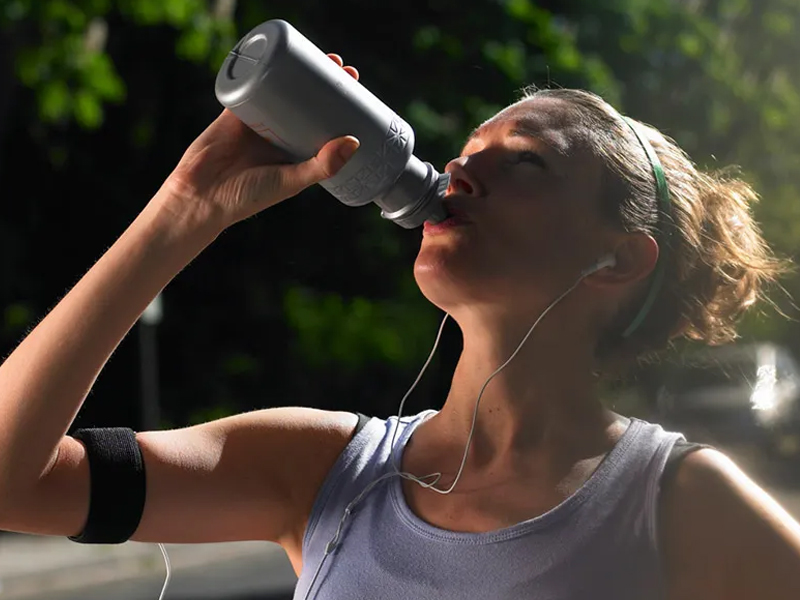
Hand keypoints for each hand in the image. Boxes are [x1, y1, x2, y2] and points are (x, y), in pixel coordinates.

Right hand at [163, 54, 360, 229]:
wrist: (202, 196)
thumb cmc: (248, 197)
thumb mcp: (291, 182)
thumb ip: (322, 165)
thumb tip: (353, 141)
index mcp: (295, 152)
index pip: (322, 123)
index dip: (338, 107)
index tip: (355, 92)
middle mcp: (278, 134)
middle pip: (305, 102)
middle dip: (322, 83)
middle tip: (341, 68)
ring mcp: (257, 120)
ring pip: (281, 89)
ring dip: (298, 71)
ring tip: (318, 57)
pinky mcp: (234, 111)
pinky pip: (250, 85)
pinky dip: (262, 70)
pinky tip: (279, 54)